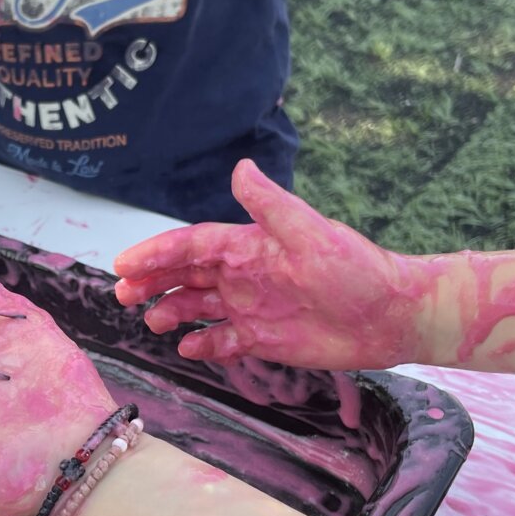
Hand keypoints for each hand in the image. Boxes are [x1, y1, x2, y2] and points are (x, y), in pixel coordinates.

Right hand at [114, 160, 434, 369]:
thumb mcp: (312, 233)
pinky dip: (203, 344)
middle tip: (123, 295)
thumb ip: (271, 206)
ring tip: (152, 322)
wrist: (392, 315)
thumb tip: (240, 168)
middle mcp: (245, 274)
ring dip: (171, 311)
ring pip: (198, 306)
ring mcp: (252, 306)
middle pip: (185, 275)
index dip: (157, 252)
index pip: (192, 246)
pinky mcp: (263, 338)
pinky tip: (186, 347)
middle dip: (151, 282)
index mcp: (250, 245)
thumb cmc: (356, 269)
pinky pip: (222, 340)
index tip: (124, 263)